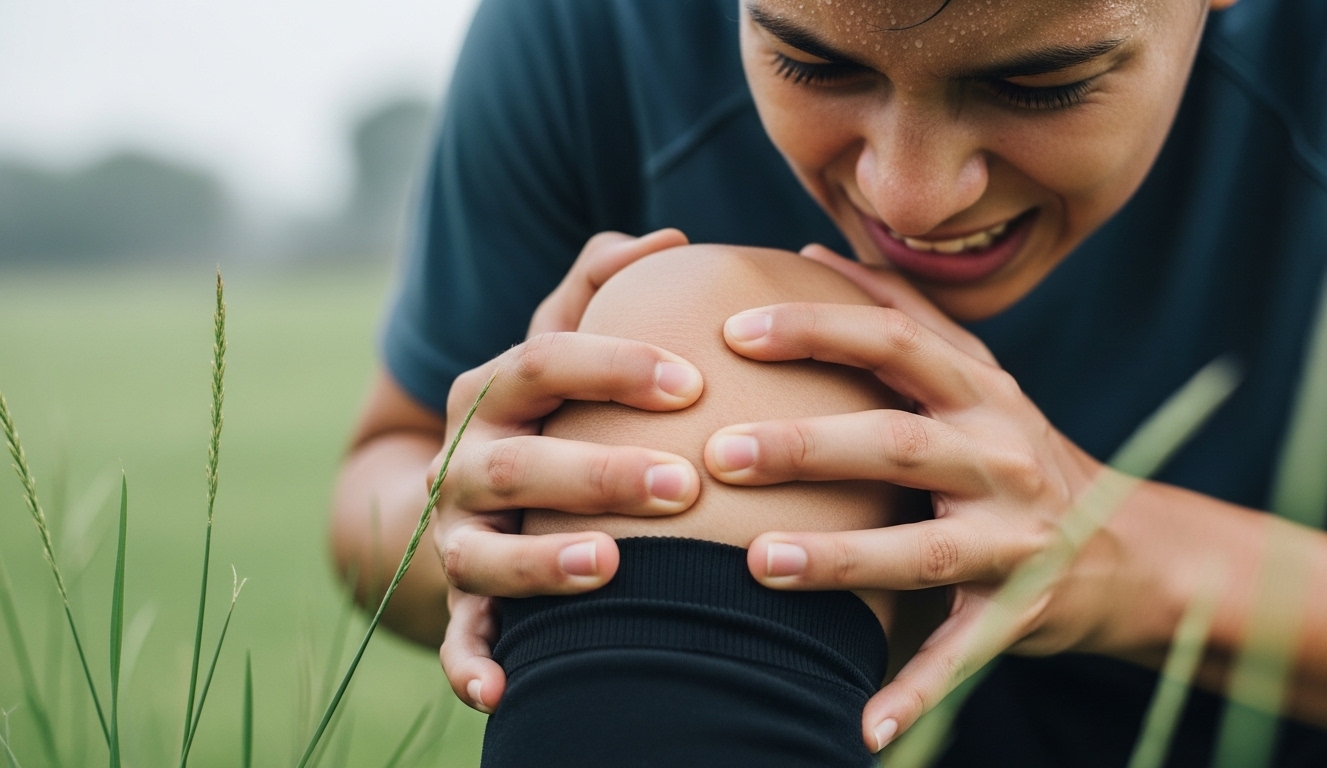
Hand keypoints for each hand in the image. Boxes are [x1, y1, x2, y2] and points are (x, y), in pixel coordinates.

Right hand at [435, 229, 697, 712]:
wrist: (475, 494)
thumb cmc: (549, 407)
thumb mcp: (563, 342)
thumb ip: (603, 285)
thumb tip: (672, 237)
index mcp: (493, 389)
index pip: (543, 362)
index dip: (613, 367)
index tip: (693, 382)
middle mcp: (465, 460)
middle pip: (520, 464)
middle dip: (598, 473)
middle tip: (685, 486)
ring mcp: (458, 535)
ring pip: (483, 553)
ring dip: (540, 563)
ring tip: (609, 567)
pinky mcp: (462, 600)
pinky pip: (460, 638)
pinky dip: (472, 665)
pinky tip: (506, 692)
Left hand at [705, 245, 1106, 751]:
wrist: (1129, 550)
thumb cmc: (1019, 449)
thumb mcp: (976, 376)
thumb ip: (902, 313)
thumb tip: (811, 251)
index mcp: (981, 391)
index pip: (895, 341)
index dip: (818, 328)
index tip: (731, 330)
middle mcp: (1004, 456)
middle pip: (898, 442)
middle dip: (808, 446)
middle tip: (719, 454)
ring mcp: (1017, 539)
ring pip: (925, 549)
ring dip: (843, 559)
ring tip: (760, 565)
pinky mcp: (1022, 614)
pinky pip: (962, 657)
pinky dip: (914, 693)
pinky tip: (858, 728)